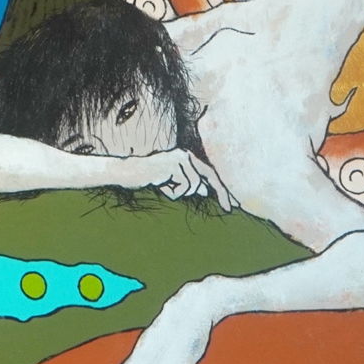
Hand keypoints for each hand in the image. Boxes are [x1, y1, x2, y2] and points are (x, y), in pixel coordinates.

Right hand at [119, 148, 234, 209]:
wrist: (129, 173)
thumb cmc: (150, 178)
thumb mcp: (173, 183)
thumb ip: (189, 184)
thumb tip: (205, 190)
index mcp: (188, 157)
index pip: (210, 174)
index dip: (222, 189)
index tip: (233, 203)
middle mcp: (187, 155)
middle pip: (211, 176)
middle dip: (222, 193)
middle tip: (230, 208)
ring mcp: (181, 158)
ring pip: (194, 186)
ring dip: (179, 192)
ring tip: (164, 187)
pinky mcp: (174, 165)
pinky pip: (183, 188)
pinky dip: (172, 192)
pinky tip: (160, 185)